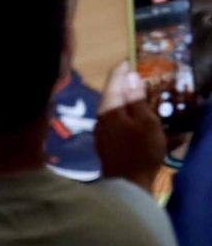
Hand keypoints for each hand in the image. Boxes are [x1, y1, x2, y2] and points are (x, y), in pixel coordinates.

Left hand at [97, 62, 165, 192]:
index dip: (121, 71)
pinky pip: (116, 125)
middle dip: (122, 86)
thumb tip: (129, 76)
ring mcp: (101, 132)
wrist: (128, 184)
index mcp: (109, 109)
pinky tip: (134, 120)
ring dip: (124, 103)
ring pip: (113, 111)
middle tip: (132, 77)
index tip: (127, 61)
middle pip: (111, 97)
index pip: (113, 83)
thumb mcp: (145, 121)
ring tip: (136, 97)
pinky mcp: (106, 145)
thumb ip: (135, 98)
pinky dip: (126, 119)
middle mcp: (100, 118)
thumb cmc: (140, 149)